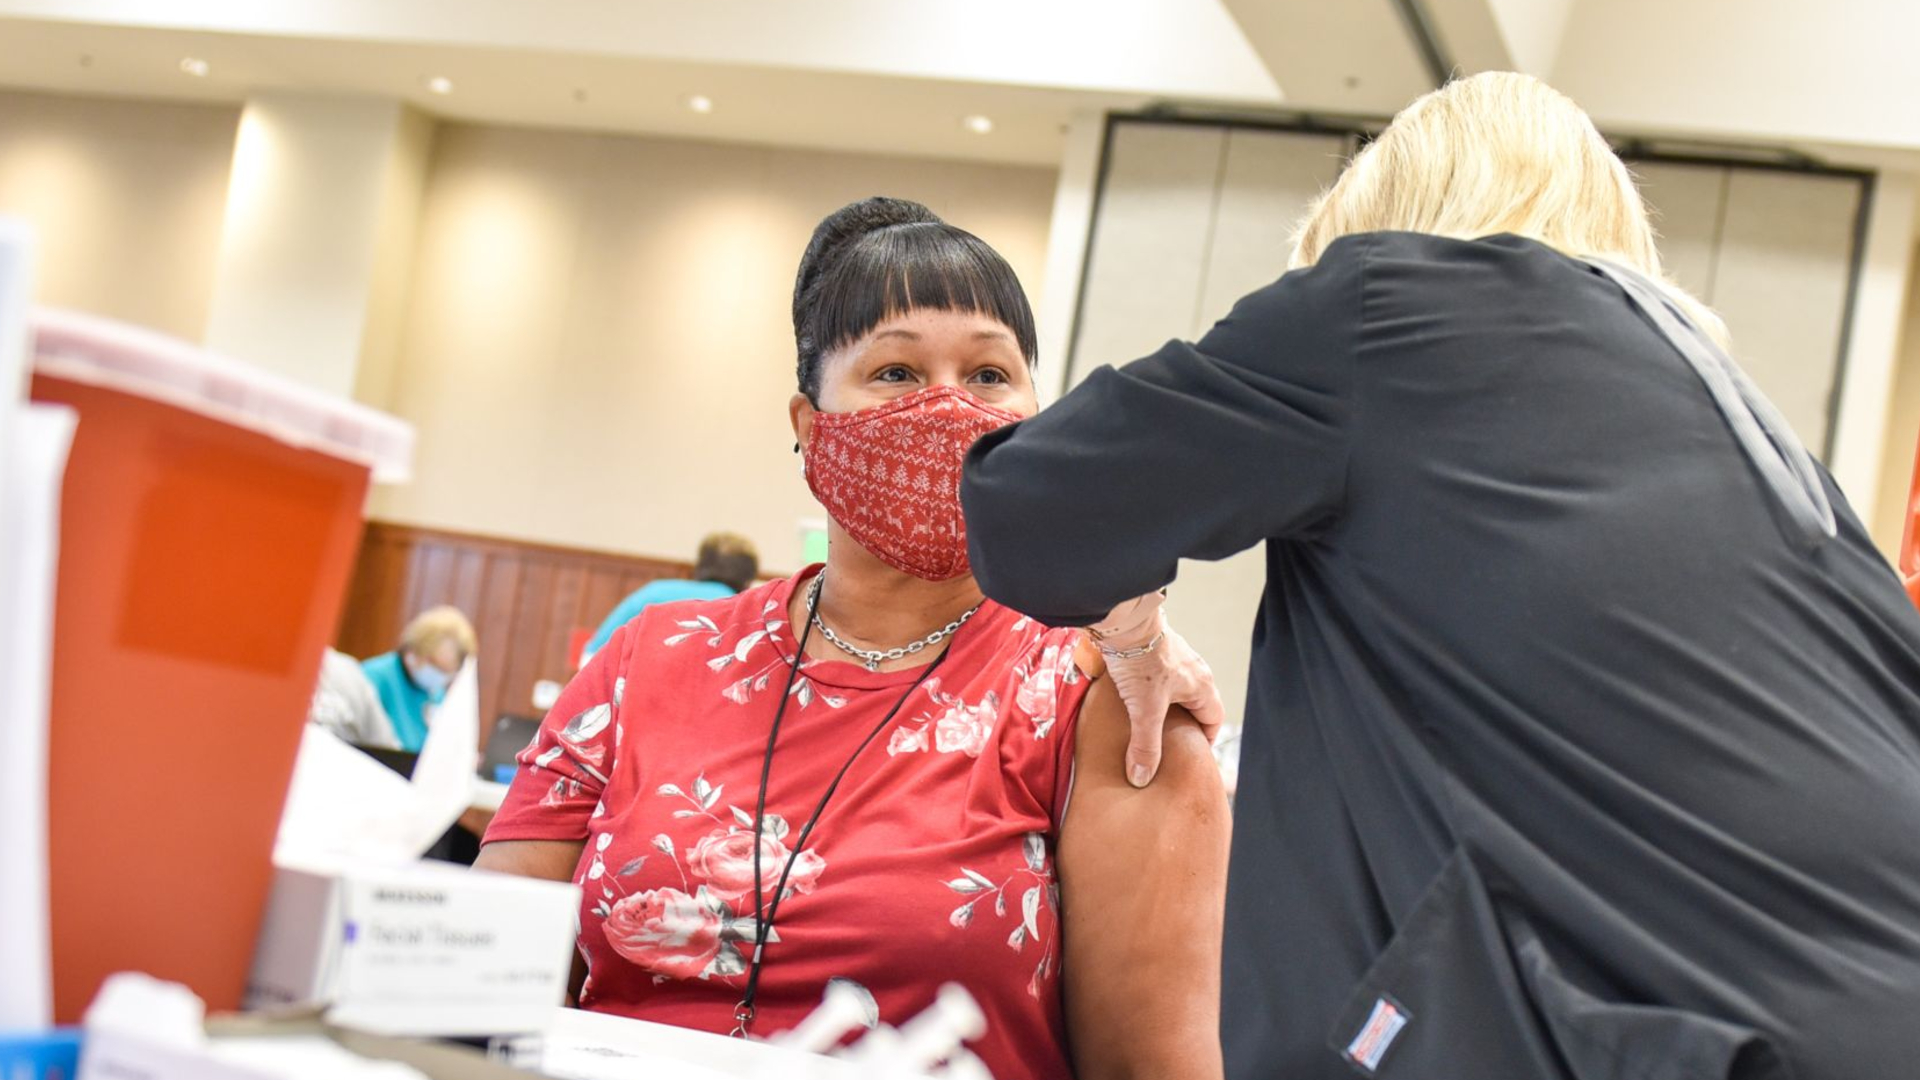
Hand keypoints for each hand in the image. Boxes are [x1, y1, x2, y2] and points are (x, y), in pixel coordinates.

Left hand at [1094, 606, 1225, 787]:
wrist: (1125, 622)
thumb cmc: (1142, 661)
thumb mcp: (1145, 710)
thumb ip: (1145, 745)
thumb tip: (1142, 777)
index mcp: (1203, 686)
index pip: (1214, 720)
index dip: (1204, 740)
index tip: (1189, 754)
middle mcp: (1196, 671)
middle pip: (1198, 705)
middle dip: (1185, 724)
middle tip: (1168, 742)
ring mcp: (1178, 658)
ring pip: (1179, 690)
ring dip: (1168, 705)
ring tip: (1149, 721)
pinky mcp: (1158, 650)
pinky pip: (1163, 676)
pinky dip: (1154, 690)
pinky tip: (1135, 696)